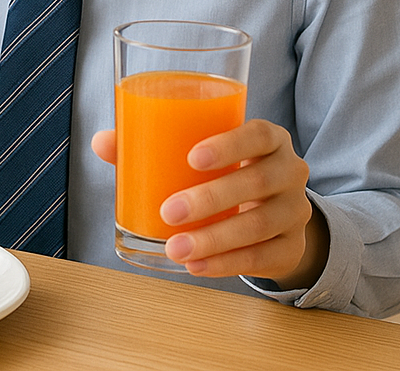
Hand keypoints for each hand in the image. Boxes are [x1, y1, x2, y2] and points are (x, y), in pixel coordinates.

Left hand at [91, 119, 327, 287]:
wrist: (275, 212)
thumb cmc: (227, 171)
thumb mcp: (202, 154)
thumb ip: (155, 145)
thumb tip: (103, 141)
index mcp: (269, 139)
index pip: (258, 134)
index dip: (229, 144)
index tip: (192, 158)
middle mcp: (290, 171)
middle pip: (256, 182)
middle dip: (210, 199)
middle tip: (169, 212)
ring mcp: (295, 211)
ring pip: (259, 225)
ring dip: (214, 239)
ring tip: (175, 248)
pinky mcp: (292, 247)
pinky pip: (262, 258)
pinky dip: (226, 264)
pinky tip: (196, 266)